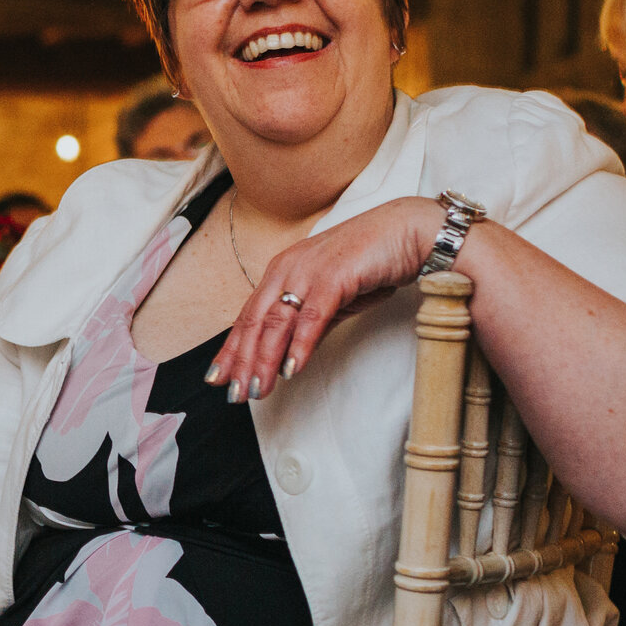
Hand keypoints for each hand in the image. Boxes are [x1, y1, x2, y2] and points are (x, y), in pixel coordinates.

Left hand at [207, 196, 444, 401]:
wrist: (407, 232)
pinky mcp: (334, 276)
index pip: (248, 316)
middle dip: (242, 361)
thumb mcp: (332, 298)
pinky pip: (311, 316)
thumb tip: (288, 356)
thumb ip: (309, 324)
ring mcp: (308, 271)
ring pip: (277, 322)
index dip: (232, 348)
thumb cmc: (371, 261)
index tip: (218, 377)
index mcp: (282, 271)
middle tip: (234, 393)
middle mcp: (287, 269)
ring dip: (264, 359)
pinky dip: (299, 345)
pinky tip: (292, 369)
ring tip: (257, 388)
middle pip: (255, 321)